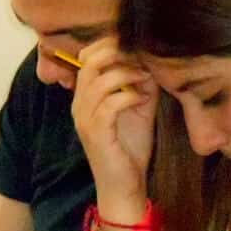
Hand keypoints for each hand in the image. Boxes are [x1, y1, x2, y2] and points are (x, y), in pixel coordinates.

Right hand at [71, 37, 157, 217]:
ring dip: (127, 74)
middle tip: (142, 54)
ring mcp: (84, 119)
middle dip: (118, 52)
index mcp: (86, 96)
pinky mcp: (96, 133)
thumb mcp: (138, 108)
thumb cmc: (130, 148)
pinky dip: (129, 96)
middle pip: (90, 62)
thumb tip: (151, 59)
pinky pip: (109, 104)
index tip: (138, 44)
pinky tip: (143, 99)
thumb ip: (140, 83)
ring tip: (146, 77)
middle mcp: (79, 104)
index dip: (111, 44)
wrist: (124, 186)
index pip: (88, 56)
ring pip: (99, 81)